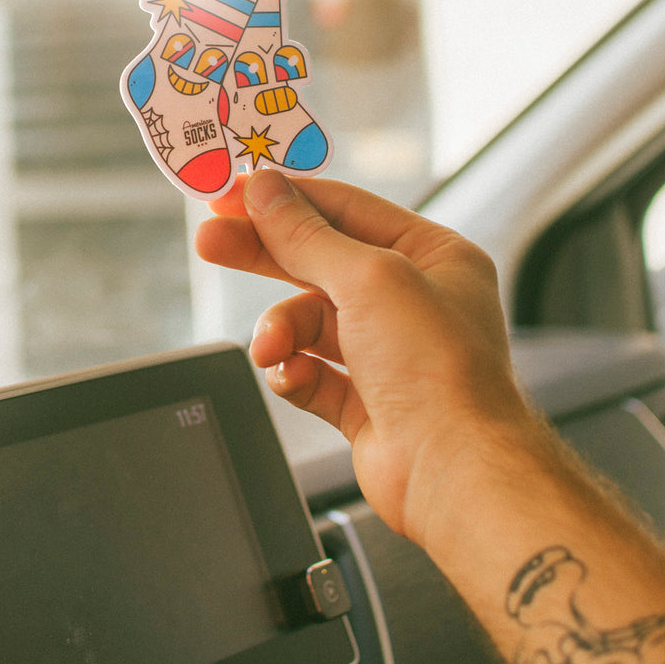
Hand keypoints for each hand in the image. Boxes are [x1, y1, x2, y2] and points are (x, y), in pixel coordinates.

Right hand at [195, 169, 541, 544]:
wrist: (453, 472)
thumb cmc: (440, 373)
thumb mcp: (368, 279)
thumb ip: (307, 236)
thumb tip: (266, 191)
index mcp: (434, 257)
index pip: (347, 211)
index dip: (287, 200)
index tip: (234, 194)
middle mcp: (415, 303)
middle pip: (319, 262)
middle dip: (264, 255)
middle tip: (211, 243)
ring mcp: (389, 355)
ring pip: (309, 324)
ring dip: (282, 332)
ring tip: (269, 347)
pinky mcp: (366, 403)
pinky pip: (310, 374)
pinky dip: (294, 374)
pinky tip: (292, 376)